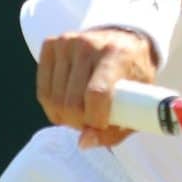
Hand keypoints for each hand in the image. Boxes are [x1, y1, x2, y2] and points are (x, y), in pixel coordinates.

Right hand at [36, 28, 156, 148]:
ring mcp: (67, 42)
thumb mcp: (138, 101)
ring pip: (53, 99)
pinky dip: (52, 105)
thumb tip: (83, 142)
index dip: (95, 119)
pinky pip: (43, 90)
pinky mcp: (51, 44)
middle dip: (78, 122)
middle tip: (90, 122)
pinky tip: (67, 102)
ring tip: (81, 113)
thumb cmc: (132, 75)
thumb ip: (115, 130)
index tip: (101, 125)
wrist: (124, 39)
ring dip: (64, 116)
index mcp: (116, 54)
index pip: (97, 94)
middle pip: (71, 101)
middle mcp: (89, 44)